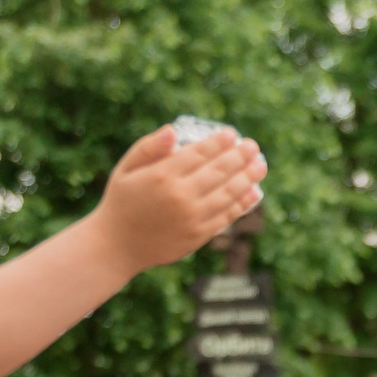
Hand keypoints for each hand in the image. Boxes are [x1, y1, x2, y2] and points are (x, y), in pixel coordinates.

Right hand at [90, 123, 267, 273]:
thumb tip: (173, 130)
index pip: (199, 154)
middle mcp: (180, 196)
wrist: (117, 245)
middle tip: (253, 146)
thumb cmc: (121, 202)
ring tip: (260, 165)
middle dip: (240, 157)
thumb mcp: (125, 168)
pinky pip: (226, 217)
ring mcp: (192, 218)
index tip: (232, 135)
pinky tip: (253, 192)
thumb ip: (148, 147)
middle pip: (219, 171)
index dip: (218, 143)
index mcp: (162, 175)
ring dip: (248, 178)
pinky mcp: (198, 236)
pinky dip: (242, 204)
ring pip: (228, 194)